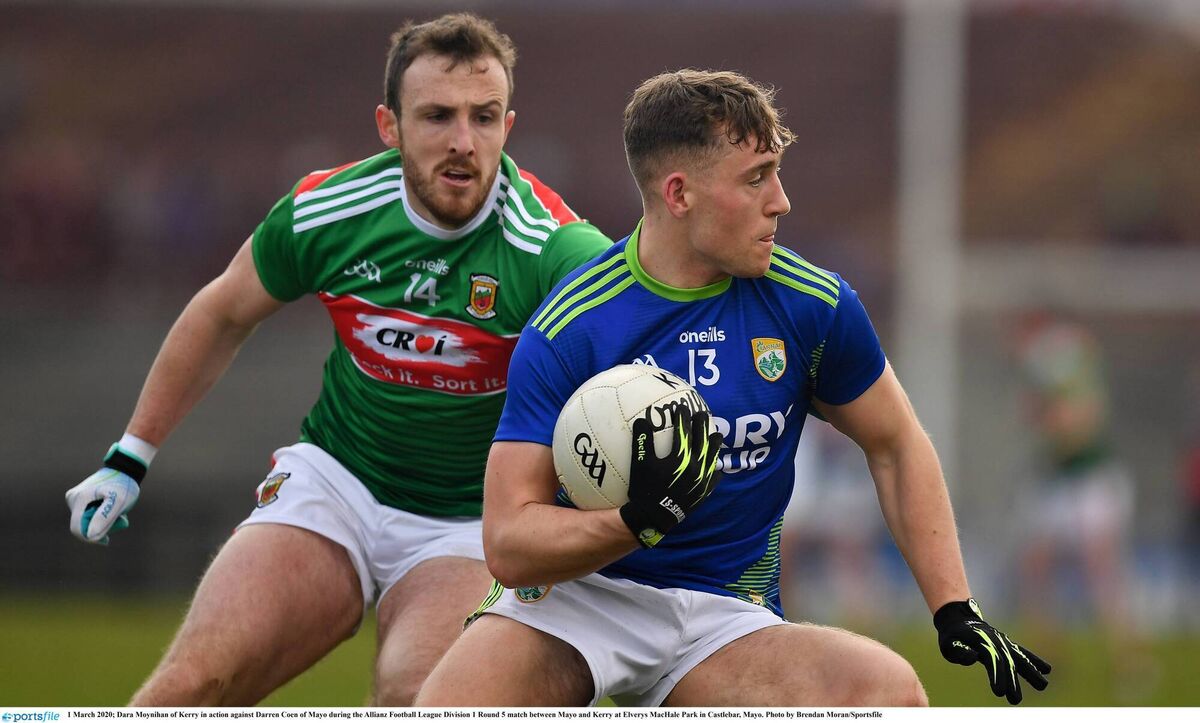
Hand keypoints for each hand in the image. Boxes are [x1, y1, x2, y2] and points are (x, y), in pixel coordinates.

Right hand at [65, 468, 140, 544]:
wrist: (125, 469)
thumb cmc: (124, 484)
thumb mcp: (118, 502)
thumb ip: (104, 518)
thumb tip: (91, 536)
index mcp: (79, 499)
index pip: (77, 529)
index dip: (91, 539)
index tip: (107, 540)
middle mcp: (72, 498)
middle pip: (82, 526)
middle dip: (100, 528)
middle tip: (119, 519)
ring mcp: (75, 498)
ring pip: (86, 521)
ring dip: (102, 522)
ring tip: (117, 512)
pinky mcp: (80, 499)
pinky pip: (88, 515)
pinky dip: (101, 516)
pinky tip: (111, 508)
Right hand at [619, 406, 722, 547]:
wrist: (654, 517)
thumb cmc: (645, 489)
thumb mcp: (640, 465)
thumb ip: (642, 441)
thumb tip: (641, 419)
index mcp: (680, 458)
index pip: (684, 432)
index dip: (683, 418)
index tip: (682, 408)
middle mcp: (694, 467)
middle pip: (702, 441)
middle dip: (702, 426)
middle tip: (703, 414)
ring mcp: (701, 480)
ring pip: (712, 458)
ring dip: (714, 445)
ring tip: (718, 435)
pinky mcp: (703, 493)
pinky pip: (713, 479)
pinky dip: (716, 471)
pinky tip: (717, 467)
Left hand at [934, 598, 1050, 704]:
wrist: (959, 619)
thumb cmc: (952, 636)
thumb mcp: (949, 643)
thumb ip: (960, 651)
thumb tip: (973, 658)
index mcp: (980, 642)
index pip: (991, 661)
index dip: (996, 676)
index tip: (1000, 692)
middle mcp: (995, 642)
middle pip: (1007, 662)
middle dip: (1012, 681)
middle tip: (1015, 700)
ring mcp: (1003, 642)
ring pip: (1019, 657)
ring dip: (1031, 672)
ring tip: (1043, 685)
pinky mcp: (1007, 644)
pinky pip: (1022, 652)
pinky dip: (1034, 660)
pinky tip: (1047, 670)